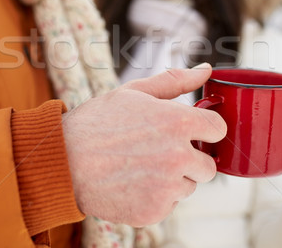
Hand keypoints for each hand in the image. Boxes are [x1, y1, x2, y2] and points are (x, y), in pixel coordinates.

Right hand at [62, 64, 226, 226]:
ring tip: (141, 167)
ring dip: (174, 179)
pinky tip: (133, 183)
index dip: (206, 128)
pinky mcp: (154, 211)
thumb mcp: (133, 93)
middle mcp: (177, 157)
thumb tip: (206, 69)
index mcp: (177, 122)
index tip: (193, 131)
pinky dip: (155, 197)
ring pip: (188, 186)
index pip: (218, 129)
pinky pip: (169, 204)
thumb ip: (175, 81)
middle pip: (208, 165)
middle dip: (191, 158)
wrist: (62, 162)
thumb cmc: (96, 123)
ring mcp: (167, 188)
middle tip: (161, 152)